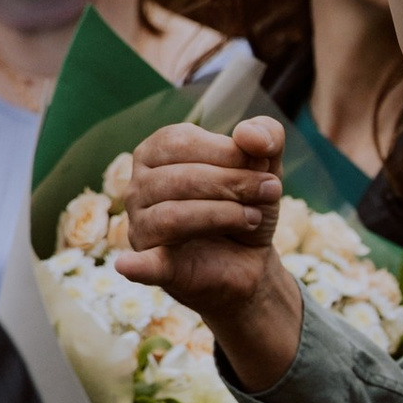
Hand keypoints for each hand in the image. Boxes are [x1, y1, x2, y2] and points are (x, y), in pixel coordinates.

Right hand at [118, 116, 303, 390]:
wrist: (255, 267)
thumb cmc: (249, 208)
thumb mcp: (266, 169)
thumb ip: (265, 140)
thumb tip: (252, 134)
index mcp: (159, 155)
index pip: (179, 142)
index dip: (223, 154)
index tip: (265, 169)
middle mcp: (140, 189)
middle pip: (174, 178)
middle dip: (228, 184)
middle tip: (271, 196)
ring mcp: (141, 230)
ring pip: (167, 214)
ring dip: (218, 214)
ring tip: (257, 220)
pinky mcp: (154, 268)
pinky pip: (139, 265)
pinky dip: (137, 267)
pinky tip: (131, 268)